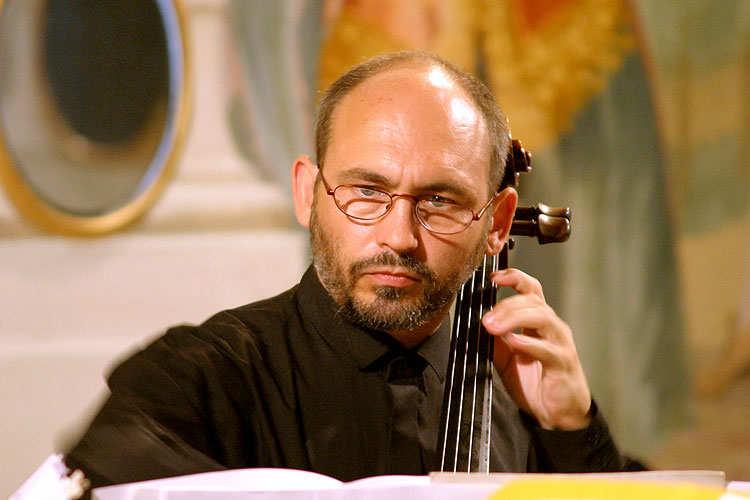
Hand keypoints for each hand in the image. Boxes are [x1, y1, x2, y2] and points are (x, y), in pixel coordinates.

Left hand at [481, 268, 591, 429]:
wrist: (557, 414)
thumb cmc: (535, 381)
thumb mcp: (505, 356)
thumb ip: (494, 339)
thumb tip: (475, 322)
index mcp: (538, 321)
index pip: (531, 289)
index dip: (514, 278)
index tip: (492, 278)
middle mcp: (552, 327)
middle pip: (533, 301)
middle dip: (506, 305)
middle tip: (485, 319)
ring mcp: (559, 343)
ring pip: (542, 317)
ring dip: (514, 318)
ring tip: (494, 326)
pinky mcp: (562, 363)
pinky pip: (547, 349)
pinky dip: (529, 343)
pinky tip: (514, 341)